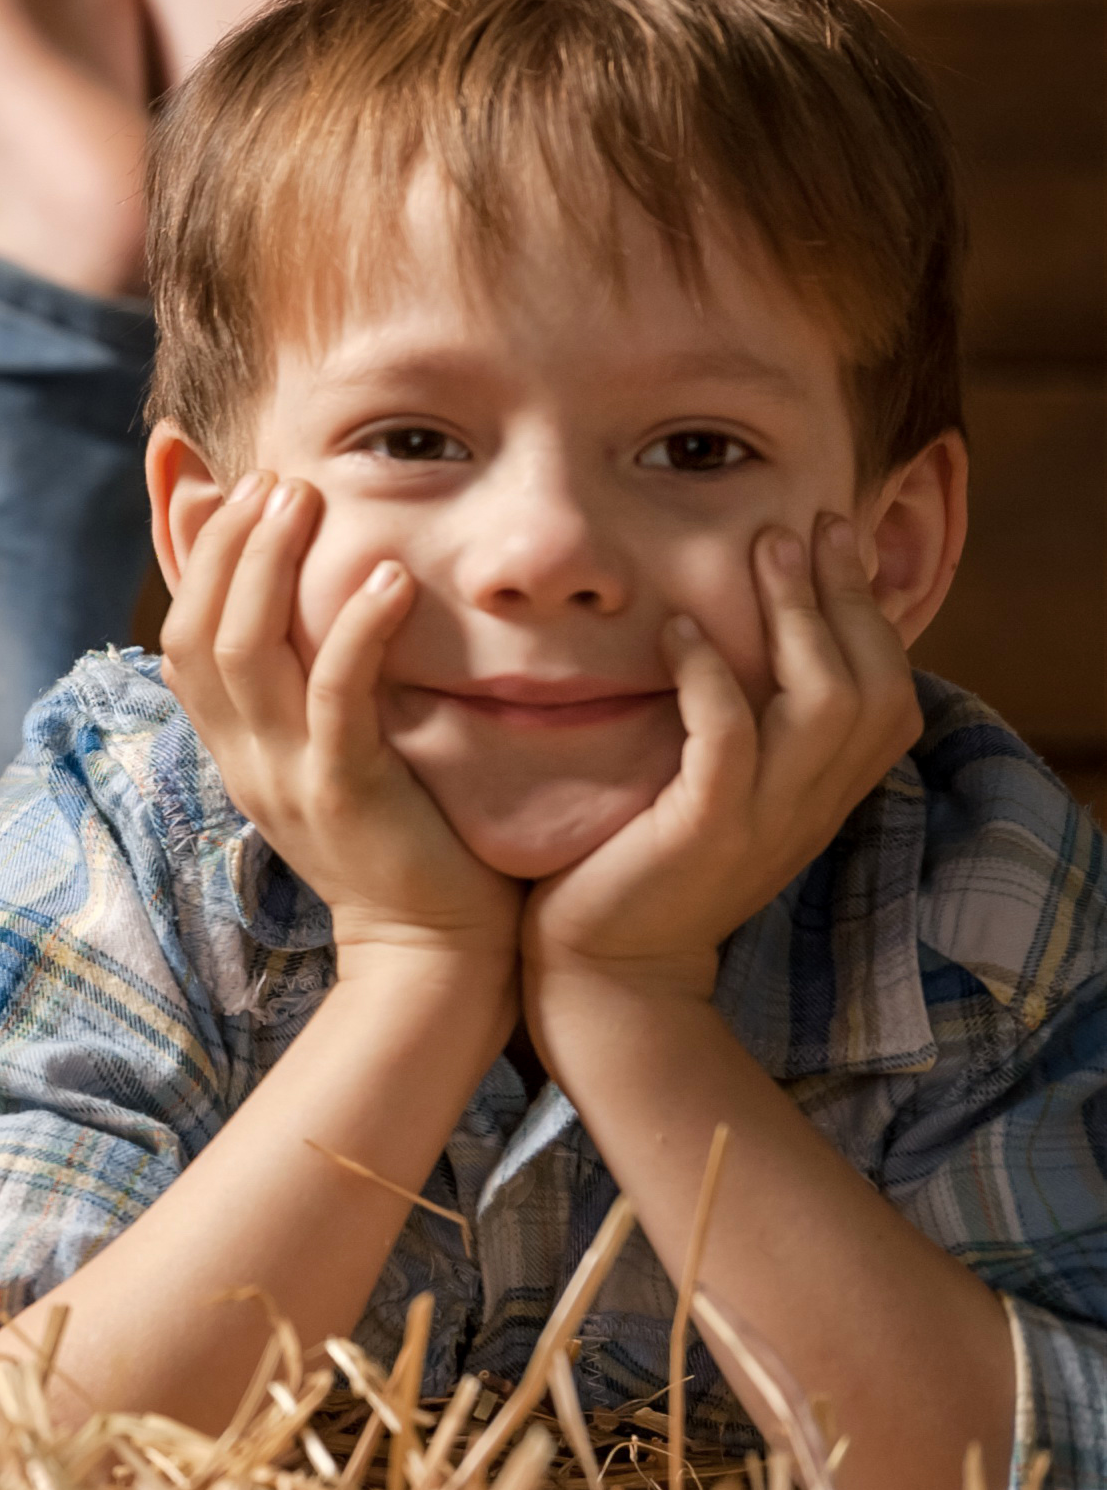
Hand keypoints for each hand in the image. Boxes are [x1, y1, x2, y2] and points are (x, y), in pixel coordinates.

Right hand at [160, 474, 515, 978]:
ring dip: (267, 565)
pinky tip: (389, 577)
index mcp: (231, 741)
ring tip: (302, 498)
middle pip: (193, 628)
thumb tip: (295, 597)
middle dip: (222, 539)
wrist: (430, 949)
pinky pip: (334, 697)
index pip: (176, 627)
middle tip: (271, 477)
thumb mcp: (330, 748)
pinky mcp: (343, 790)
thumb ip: (306, 675)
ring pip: (241, 651)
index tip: (176, 458)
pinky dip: (356, 631)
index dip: (171, 540)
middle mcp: (240, 753)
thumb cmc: (400, 838)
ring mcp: (282, 773)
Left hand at [524, 517, 915, 1014]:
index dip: (868, 612)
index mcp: (824, 790)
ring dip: (794, 620)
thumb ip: (747, 728)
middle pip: (869, 684)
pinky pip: (728, 741)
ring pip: (820, 702)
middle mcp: (813, 802)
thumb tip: (740, 636)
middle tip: (805, 523)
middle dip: (842, 596)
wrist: (604, 965)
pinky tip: (675, 631)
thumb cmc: (644, 861)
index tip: (835, 538)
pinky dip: (709, 679)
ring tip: (759, 550)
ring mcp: (766, 818)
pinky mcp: (707, 831)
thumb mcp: (716, 788)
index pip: (886, 689)